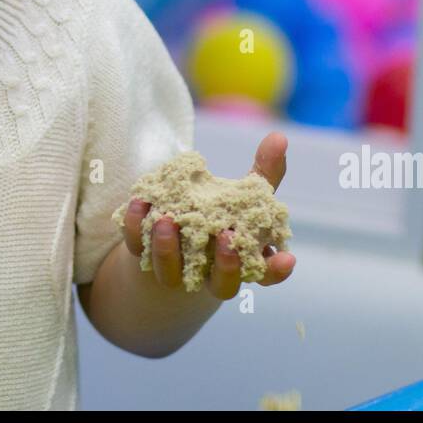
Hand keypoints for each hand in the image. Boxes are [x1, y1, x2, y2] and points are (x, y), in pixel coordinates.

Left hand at [121, 131, 295, 298]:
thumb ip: (264, 172)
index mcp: (242, 260)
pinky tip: (140, 203)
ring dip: (168, 250)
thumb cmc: (219, 211)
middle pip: (222, 285)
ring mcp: (176, 270)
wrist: (172, 228)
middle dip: (224, 265)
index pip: (265, 274)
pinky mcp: (144, 255)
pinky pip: (137, 248)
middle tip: (223, 236)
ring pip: (172, 273)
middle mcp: (210, 275)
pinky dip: (135, 228)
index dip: (277, 270)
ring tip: (167, 221)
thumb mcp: (243, 193)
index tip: (287, 259)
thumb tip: (279, 137)